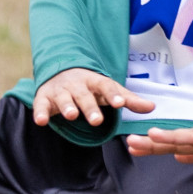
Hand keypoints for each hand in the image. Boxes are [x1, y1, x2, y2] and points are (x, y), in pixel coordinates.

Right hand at [33, 68, 154, 126]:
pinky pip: (41, 105)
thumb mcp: (109, 91)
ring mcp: (60, 90)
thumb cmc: (91, 87)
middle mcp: (78, 85)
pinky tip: (41, 121)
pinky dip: (40, 112)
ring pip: (64, 99)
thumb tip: (153, 108)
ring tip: (72, 116)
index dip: (113, 95)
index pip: (106, 87)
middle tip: (97, 121)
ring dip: (67, 106)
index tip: (120, 104)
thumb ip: (129, 100)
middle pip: (85, 96)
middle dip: (90, 107)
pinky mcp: (44, 97)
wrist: (61, 72)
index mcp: (96, 82)